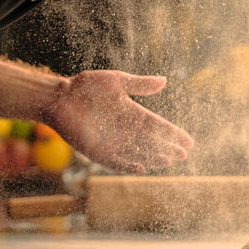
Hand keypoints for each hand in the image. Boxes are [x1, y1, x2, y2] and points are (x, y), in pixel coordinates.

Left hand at [42, 70, 193, 173]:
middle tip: (184, 154)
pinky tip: (142, 168)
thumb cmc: (85, 86)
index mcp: (130, 112)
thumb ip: (139, 84)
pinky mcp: (97, 151)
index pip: (156, 125)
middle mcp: (124, 129)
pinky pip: (116, 162)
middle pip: (151, 142)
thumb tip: (165, 81)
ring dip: (153, 157)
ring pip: (138, 153)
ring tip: (169, 160)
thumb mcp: (116, 80)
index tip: (188, 141)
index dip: (172, 133)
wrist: (59, 97)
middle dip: (167, 148)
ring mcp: (111, 141)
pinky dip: (128, 165)